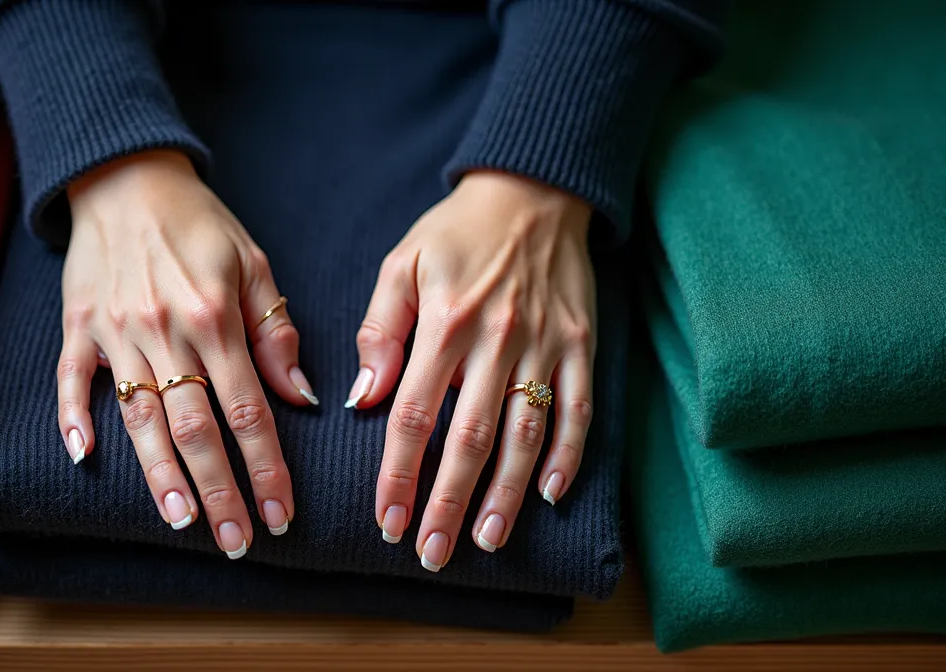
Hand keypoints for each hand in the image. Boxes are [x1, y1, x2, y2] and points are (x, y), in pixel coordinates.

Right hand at [58, 150, 312, 557]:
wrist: (126, 177)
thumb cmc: (199, 225)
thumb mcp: (252, 264)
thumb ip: (275, 334)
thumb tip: (301, 399)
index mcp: (214, 316)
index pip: (247, 410)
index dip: (266, 467)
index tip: (281, 513)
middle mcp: (164, 330)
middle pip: (195, 428)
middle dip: (220, 491)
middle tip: (238, 541)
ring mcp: (115, 331)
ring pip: (138, 417)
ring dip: (160, 475)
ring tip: (181, 522)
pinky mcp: (77, 326)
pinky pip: (72, 380)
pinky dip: (75, 419)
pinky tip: (84, 460)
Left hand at [352, 171, 596, 570]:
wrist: (533, 190)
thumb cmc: (456, 233)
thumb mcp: (401, 264)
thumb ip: (381, 330)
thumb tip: (364, 397)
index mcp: (445, 322)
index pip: (415, 415)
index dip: (400, 474)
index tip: (389, 520)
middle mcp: (497, 338)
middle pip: (470, 438)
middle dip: (449, 501)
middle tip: (433, 552)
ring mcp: (546, 344)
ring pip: (526, 433)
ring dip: (507, 494)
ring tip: (486, 540)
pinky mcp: (581, 344)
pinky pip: (579, 408)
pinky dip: (569, 454)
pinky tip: (553, 495)